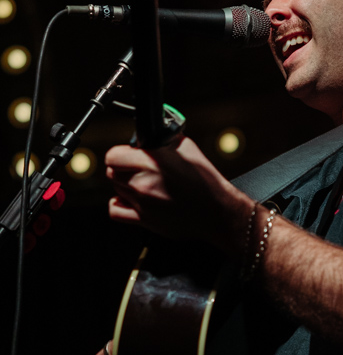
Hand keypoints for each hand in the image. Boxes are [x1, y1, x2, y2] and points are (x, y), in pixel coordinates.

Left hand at [105, 136, 253, 251]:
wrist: (216, 211)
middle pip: (112, 173)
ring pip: (116, 189)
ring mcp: (143, 203)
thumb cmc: (205, 180)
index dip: (121, 154)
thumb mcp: (187, 148)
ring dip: (125, 185)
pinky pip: (115, 210)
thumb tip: (149, 134)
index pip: (113, 156)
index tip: (130, 156)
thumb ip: (163, 140)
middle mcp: (144, 182)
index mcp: (154, 162)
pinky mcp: (144, 220)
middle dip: (123, 168)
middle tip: (138, 170)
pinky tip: (133, 200)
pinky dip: (121, 204)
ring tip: (143, 185)